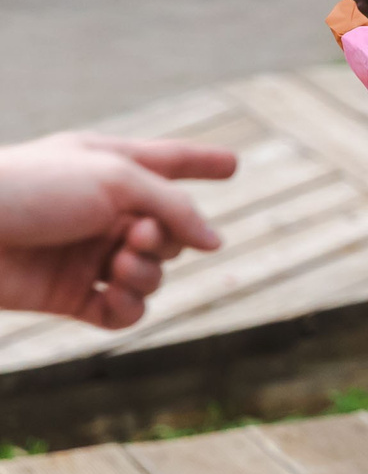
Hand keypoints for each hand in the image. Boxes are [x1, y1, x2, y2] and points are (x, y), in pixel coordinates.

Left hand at [0, 134, 234, 328]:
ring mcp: (88, 255)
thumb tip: (216, 243)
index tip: (232, 164)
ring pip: (152, 274)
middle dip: (167, 237)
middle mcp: (102, 212)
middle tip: (136, 234)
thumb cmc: (29, 189)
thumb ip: (175, 205)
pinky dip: (130, 308)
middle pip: (171, 231)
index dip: (201, 162)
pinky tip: (115, 297)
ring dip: (147, 273)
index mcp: (108, 168)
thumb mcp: (114, 177)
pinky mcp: (71, 297)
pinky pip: (124, 312)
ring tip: (117, 266)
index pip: (168, 162)